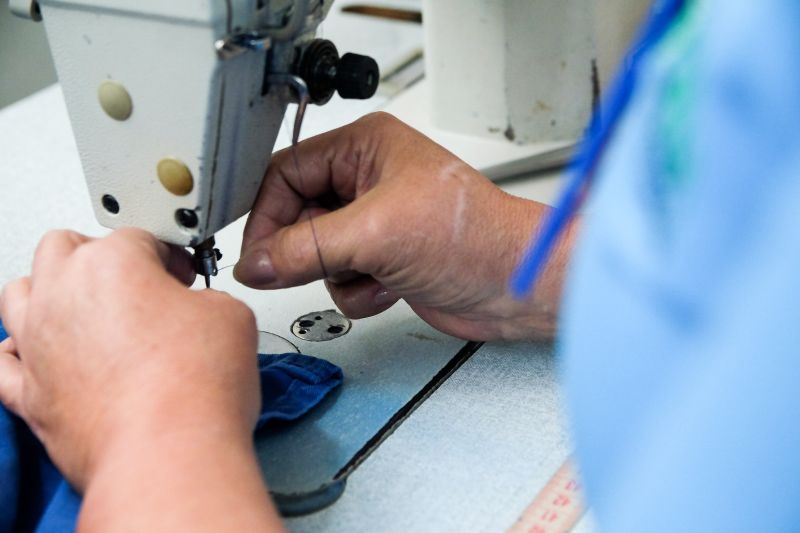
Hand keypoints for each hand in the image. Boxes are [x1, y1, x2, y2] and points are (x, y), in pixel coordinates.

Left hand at [0, 229, 280, 530]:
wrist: (168, 453)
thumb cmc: (193, 387)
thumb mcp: (231, 314)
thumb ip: (206, 299)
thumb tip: (198, 311)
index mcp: (112, 262)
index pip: (139, 237)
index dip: (169, 255)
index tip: (184, 277)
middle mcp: (63, 295)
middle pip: (64, 248)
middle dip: (99, 256)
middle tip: (136, 283)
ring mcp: (38, 344)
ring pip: (19, 293)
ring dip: (51, 293)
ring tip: (86, 312)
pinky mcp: (29, 395)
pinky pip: (3, 364)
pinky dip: (21, 354)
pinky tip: (45, 358)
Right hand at [235, 113, 573, 340]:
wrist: (517, 287)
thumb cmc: (475, 237)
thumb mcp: (376, 234)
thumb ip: (305, 248)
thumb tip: (256, 263)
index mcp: (365, 147)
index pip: (286, 173)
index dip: (266, 214)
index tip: (255, 255)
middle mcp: (367, 181)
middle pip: (296, 217)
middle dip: (307, 251)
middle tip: (318, 266)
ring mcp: (375, 223)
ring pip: (315, 254)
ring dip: (338, 274)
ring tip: (373, 270)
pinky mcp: (384, 260)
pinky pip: (340, 279)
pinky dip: (358, 291)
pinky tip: (391, 286)